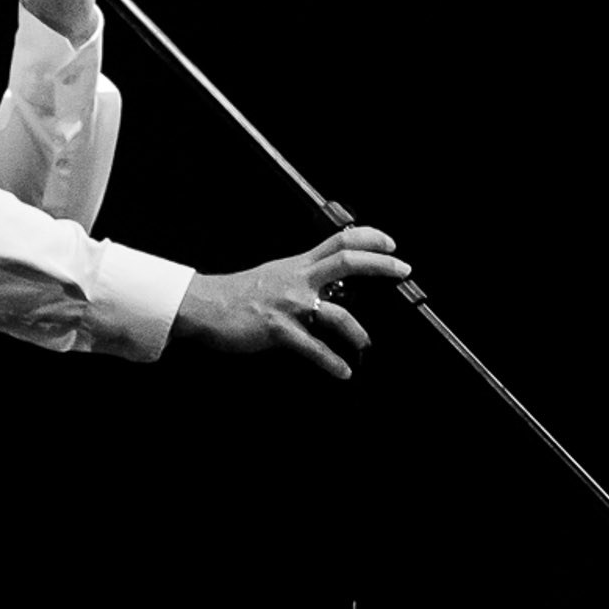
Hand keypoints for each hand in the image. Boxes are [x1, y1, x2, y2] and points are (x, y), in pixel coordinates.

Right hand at [173, 227, 410, 378]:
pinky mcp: (279, 330)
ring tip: (366, 345)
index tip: (391, 242)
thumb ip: (304, 277)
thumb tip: (333, 286)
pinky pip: (313, 348)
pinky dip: (332, 362)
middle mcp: (298, 279)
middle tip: (403, 270)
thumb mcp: (276, 275)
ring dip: (358, 332)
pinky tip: (343, 371)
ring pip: (336, 314)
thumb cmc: (238, 294)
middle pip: (346, 262)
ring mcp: (289, 304)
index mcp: (298, 265)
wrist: (205, 306)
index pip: (340, 240)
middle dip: (380, 264)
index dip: (369, 237)